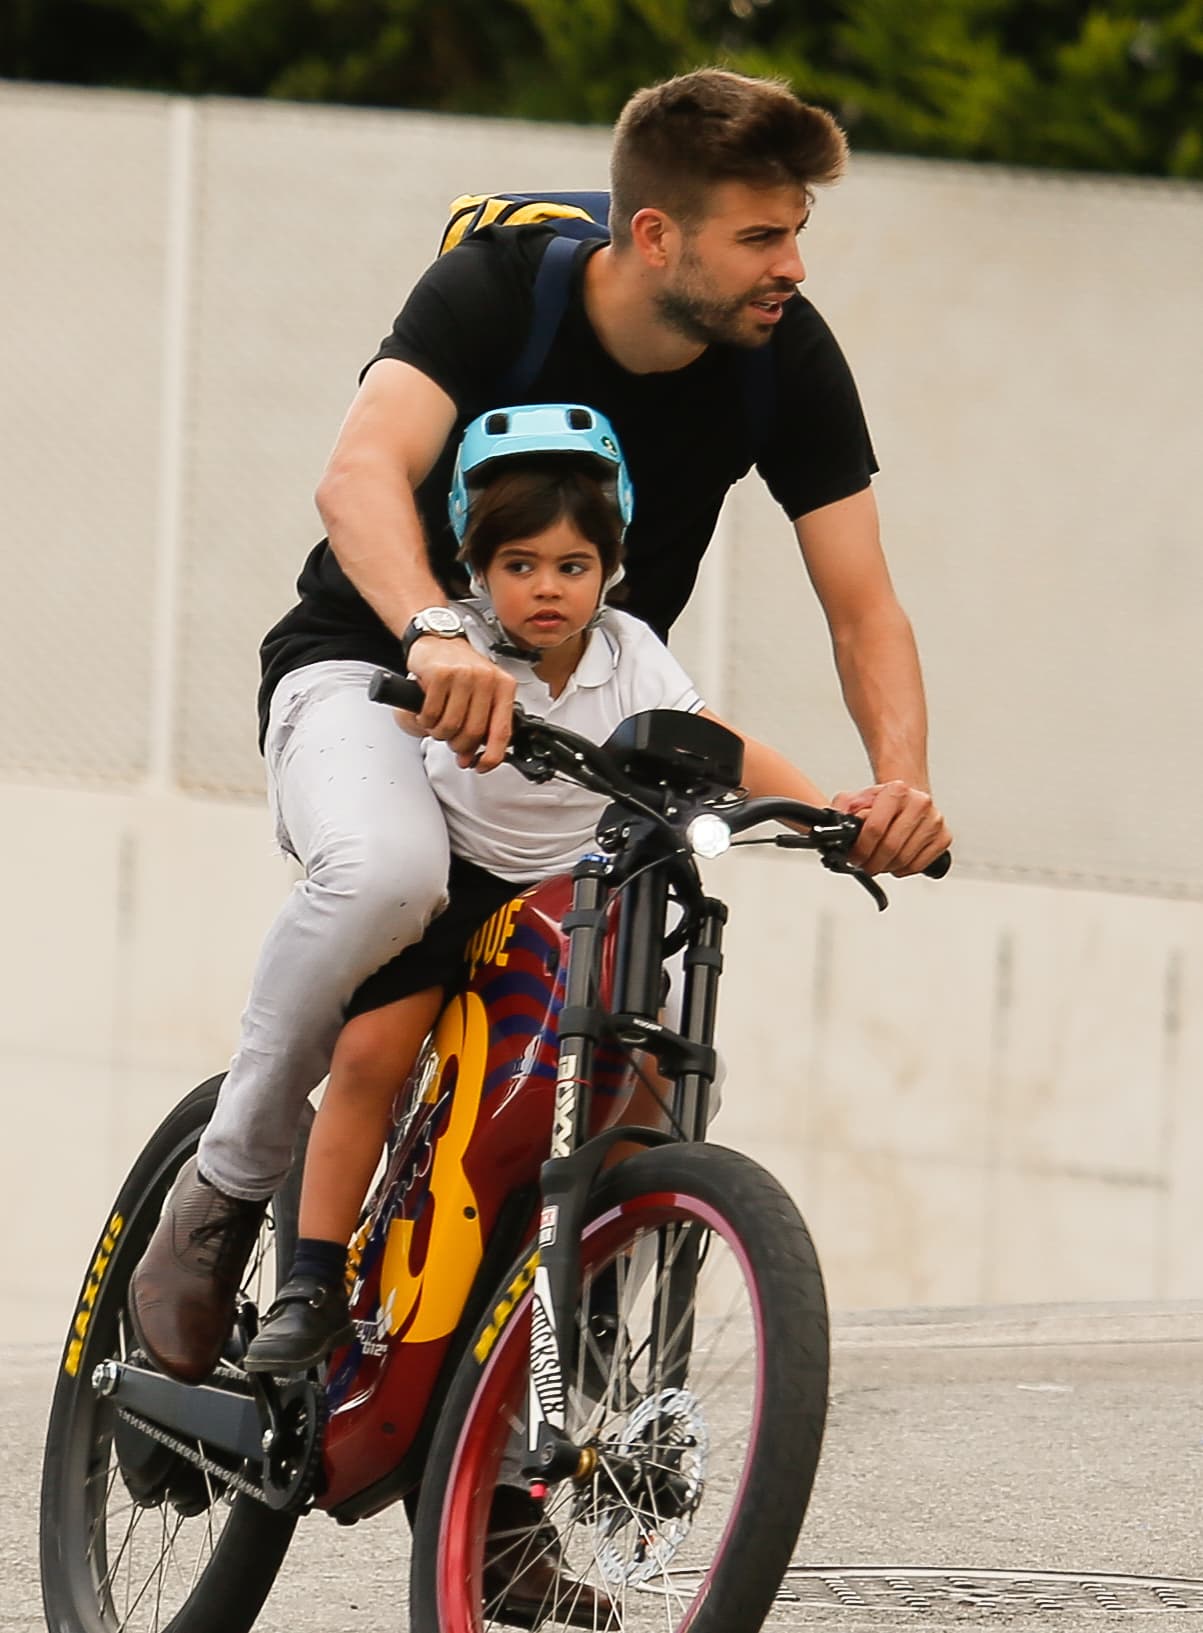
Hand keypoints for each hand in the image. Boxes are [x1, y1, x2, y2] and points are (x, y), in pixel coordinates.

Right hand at [406, 636, 516, 770]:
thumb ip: (483, 725)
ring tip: (437, 724)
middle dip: (458, 745)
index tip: (480, 766)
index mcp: (504, 686)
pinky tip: (427, 712)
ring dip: (439, 733)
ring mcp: (464, 675)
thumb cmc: (460, 670)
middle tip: (450, 739)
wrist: (437, 640)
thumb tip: (472, 758)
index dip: (491, 757)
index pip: (502, 731)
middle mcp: (487, 679)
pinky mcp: (441, 674)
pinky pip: (431, 714)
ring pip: (451, 726)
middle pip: (473, 733)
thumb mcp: (482, 694)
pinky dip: (425, 720)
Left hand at [832, 781, 950, 876]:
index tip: (854, 858)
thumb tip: (836, 827)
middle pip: (891, 847)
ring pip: (905, 859)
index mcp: (897, 790)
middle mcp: (920, 803)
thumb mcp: (856, 800)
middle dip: (872, 862)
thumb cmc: (882, 803)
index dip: (861, 849)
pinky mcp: (944, 837)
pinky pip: (919, 865)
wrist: (906, 801)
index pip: (875, 828)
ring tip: (877, 862)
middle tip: (863, 866)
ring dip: (886, 867)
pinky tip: (895, 861)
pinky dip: (903, 869)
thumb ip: (842, 811)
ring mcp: (934, 821)